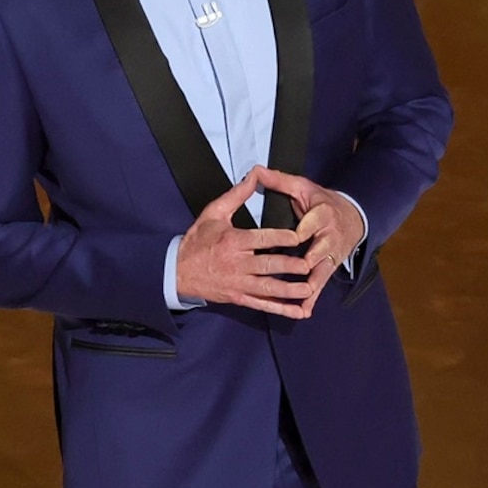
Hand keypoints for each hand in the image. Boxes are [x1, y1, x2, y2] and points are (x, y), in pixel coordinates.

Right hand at [173, 171, 325, 316]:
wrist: (177, 271)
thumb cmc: (197, 241)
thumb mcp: (213, 213)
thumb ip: (236, 195)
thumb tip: (254, 175)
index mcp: (234, 241)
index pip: (263, 239)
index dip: (282, 238)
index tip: (299, 237)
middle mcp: (238, 264)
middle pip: (269, 266)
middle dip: (291, 266)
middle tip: (310, 265)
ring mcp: (239, 284)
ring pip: (269, 288)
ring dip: (290, 290)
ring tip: (309, 289)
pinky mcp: (239, 298)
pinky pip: (262, 305)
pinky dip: (281, 309)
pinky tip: (298, 311)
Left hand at [248, 168, 365, 296]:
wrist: (352, 216)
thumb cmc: (321, 201)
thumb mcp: (302, 187)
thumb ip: (279, 180)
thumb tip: (256, 171)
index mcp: (322, 215)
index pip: (309, 226)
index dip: (299, 233)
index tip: (287, 239)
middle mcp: (328, 238)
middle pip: (315, 253)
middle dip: (303, 263)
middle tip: (290, 272)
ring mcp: (330, 256)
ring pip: (319, 273)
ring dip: (309, 286)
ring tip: (299, 298)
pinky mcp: (329, 268)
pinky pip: (320, 285)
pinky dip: (311, 298)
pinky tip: (302, 311)